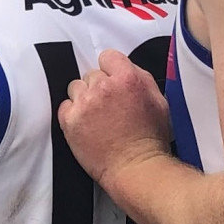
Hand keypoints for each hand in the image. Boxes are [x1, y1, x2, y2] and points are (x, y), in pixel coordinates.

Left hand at [59, 49, 170, 187]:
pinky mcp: (70, 121)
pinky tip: (86, 125)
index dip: (110, 70)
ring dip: (84, 99)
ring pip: (76, 88)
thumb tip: (127, 69)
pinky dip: (72, 114)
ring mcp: (85, 104)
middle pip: (91, 74)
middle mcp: (104, 88)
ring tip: (96, 117)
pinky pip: (64, 106)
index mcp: (128, 79)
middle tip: (108, 107)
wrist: (135, 167)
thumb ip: (141, 79)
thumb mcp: (159, 101)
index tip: (112, 81)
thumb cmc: (149, 140)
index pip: (107, 56)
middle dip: (99, 87)